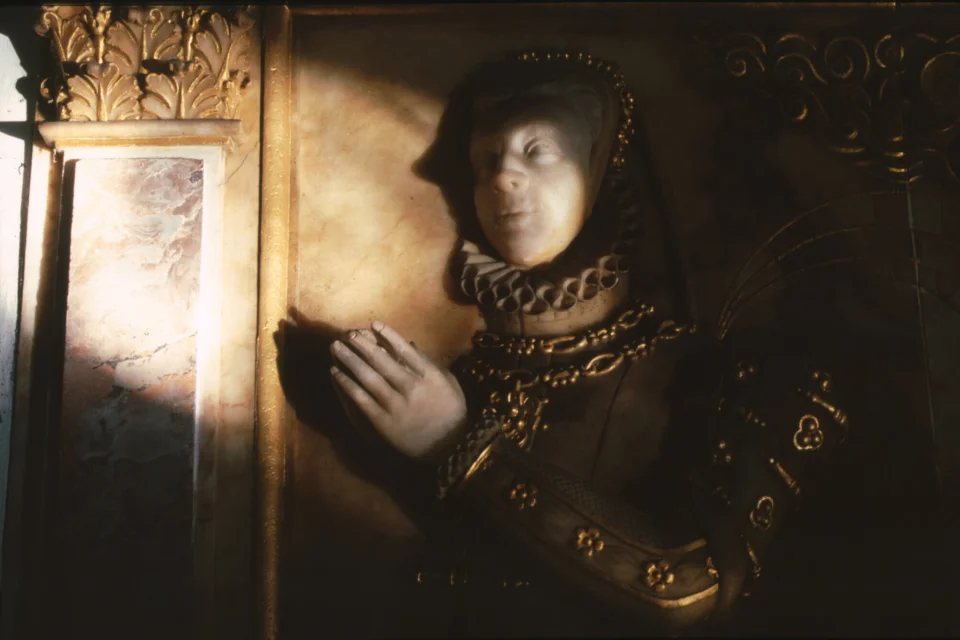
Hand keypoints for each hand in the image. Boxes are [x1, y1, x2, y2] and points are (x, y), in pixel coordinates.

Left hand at [330, 321, 467, 461]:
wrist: (451, 447)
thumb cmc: (452, 412)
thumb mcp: (449, 383)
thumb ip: (430, 363)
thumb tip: (408, 344)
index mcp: (430, 375)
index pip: (404, 349)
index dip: (387, 335)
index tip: (373, 324)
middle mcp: (412, 387)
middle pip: (381, 360)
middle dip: (362, 345)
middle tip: (347, 334)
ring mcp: (396, 405)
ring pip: (368, 377)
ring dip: (349, 360)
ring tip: (335, 347)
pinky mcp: (384, 422)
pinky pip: (361, 399)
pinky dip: (347, 384)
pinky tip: (336, 373)